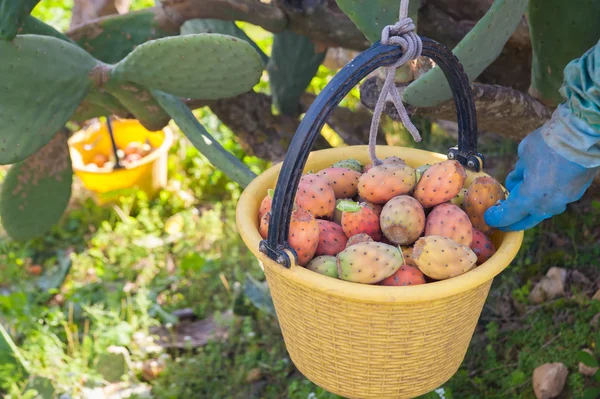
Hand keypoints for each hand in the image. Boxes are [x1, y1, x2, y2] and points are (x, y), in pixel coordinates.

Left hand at [484, 128, 598, 231]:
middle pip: (525, 221)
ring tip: (518, 200)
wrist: (584, 135)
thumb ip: (518, 173)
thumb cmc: (549, 143)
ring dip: (529, 208)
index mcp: (530, 198)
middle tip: (501, 219)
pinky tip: (538, 188)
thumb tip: (516, 179)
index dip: (496, 217)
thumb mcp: (524, 155)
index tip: (488, 216)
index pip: (507, 216)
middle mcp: (548, 205)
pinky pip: (555, 200)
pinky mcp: (575, 193)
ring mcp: (564, 201)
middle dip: (511, 222)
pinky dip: (544, 197)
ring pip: (542, 210)